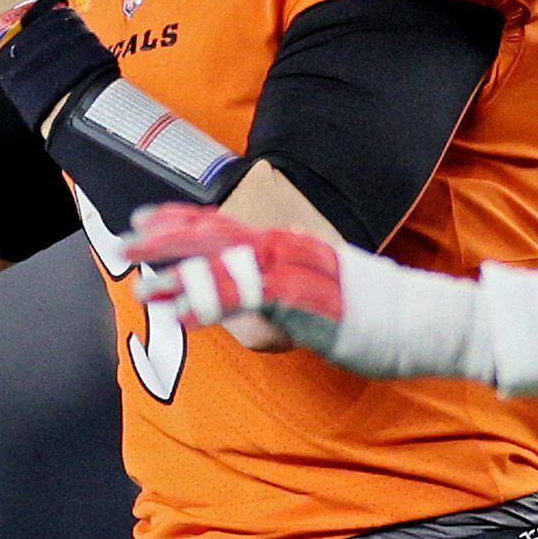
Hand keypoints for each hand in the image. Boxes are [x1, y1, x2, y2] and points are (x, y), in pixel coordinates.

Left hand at [127, 205, 346, 354]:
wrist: (414, 319)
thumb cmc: (365, 309)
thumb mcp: (314, 286)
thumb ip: (281, 281)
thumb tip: (265, 269)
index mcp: (282, 242)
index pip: (222, 222)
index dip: (178, 218)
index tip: (140, 219)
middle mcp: (284, 246)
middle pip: (214, 234)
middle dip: (164, 240)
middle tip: (123, 245)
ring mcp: (294, 270)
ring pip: (224, 266)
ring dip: (180, 280)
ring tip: (144, 292)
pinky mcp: (302, 299)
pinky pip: (246, 299)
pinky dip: (210, 306)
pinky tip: (183, 317)